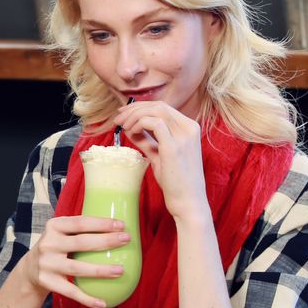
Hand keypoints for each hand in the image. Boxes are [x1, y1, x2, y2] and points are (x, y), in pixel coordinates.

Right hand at [21, 216, 129, 307]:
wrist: (29, 269)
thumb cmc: (55, 248)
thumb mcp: (60, 233)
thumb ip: (79, 229)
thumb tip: (116, 227)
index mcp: (54, 226)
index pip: (80, 222)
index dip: (101, 223)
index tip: (121, 224)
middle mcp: (48, 244)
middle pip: (81, 243)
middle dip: (106, 241)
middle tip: (126, 239)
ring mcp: (47, 264)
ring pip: (78, 268)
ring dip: (101, 270)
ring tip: (120, 270)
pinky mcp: (48, 282)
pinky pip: (71, 291)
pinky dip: (87, 298)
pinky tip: (103, 302)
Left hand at [113, 101, 208, 220]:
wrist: (188, 202)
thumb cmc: (175, 181)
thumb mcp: (160, 155)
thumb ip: (147, 140)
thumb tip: (130, 129)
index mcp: (189, 128)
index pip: (163, 107)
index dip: (140, 107)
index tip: (124, 114)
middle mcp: (189, 128)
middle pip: (158, 105)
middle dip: (134, 109)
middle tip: (118, 119)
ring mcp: (183, 136)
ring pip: (155, 110)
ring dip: (134, 115)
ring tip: (122, 127)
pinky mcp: (174, 146)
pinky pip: (154, 123)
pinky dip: (139, 124)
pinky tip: (131, 133)